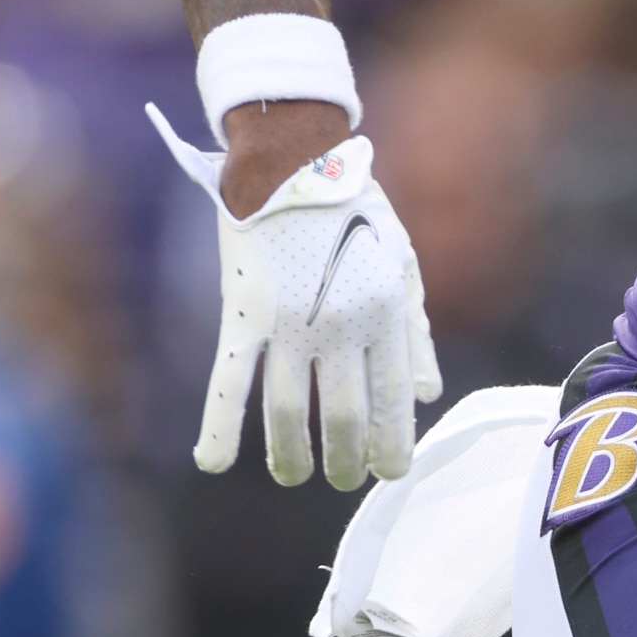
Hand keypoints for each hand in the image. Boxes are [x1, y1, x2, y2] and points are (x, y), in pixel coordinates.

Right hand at [148, 106, 441, 490]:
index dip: (390, 445)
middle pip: (342, 416)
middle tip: (342, 479)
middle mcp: (340, 326)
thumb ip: (414, 332)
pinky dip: (218, 425)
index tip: (387, 472)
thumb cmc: (353, 210)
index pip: (391, 401)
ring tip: (296, 477)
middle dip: (344, 459)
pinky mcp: (244, 313)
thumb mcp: (403, 263)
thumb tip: (424, 395)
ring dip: (291, 455)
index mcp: (384, 314)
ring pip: (287, 411)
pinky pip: (229, 379)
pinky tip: (213, 462)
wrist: (291, 157)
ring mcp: (290, 323)